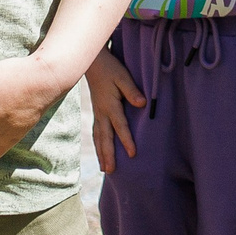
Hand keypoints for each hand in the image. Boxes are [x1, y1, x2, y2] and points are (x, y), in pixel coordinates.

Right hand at [85, 48, 142, 171]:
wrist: (93, 63)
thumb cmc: (111, 69)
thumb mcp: (123, 77)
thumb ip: (132, 90)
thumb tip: (142, 103)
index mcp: (110, 105)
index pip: (120, 126)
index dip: (127, 140)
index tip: (132, 154)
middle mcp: (102, 113)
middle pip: (105, 138)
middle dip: (108, 155)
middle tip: (111, 171)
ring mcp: (97, 114)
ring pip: (99, 138)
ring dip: (102, 154)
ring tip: (105, 170)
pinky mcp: (97, 113)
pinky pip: (96, 133)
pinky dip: (98, 145)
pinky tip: (101, 154)